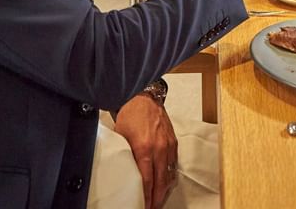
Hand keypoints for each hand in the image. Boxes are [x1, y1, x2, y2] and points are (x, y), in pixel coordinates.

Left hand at [114, 94, 177, 208]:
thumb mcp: (121, 137)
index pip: (146, 180)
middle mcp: (159, 149)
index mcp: (144, 148)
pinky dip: (169, 176)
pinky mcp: (174, 142)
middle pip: (161, 182)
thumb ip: (125, 155)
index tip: (143, 205)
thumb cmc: (131, 115)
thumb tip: (123, 172)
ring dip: (164, 190)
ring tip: (157, 200)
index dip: (145, 196)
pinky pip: (173, 165)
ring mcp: (169, 146)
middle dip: (156, 199)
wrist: (144, 97)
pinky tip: (165, 183)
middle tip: (151, 208)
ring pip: (169, 175)